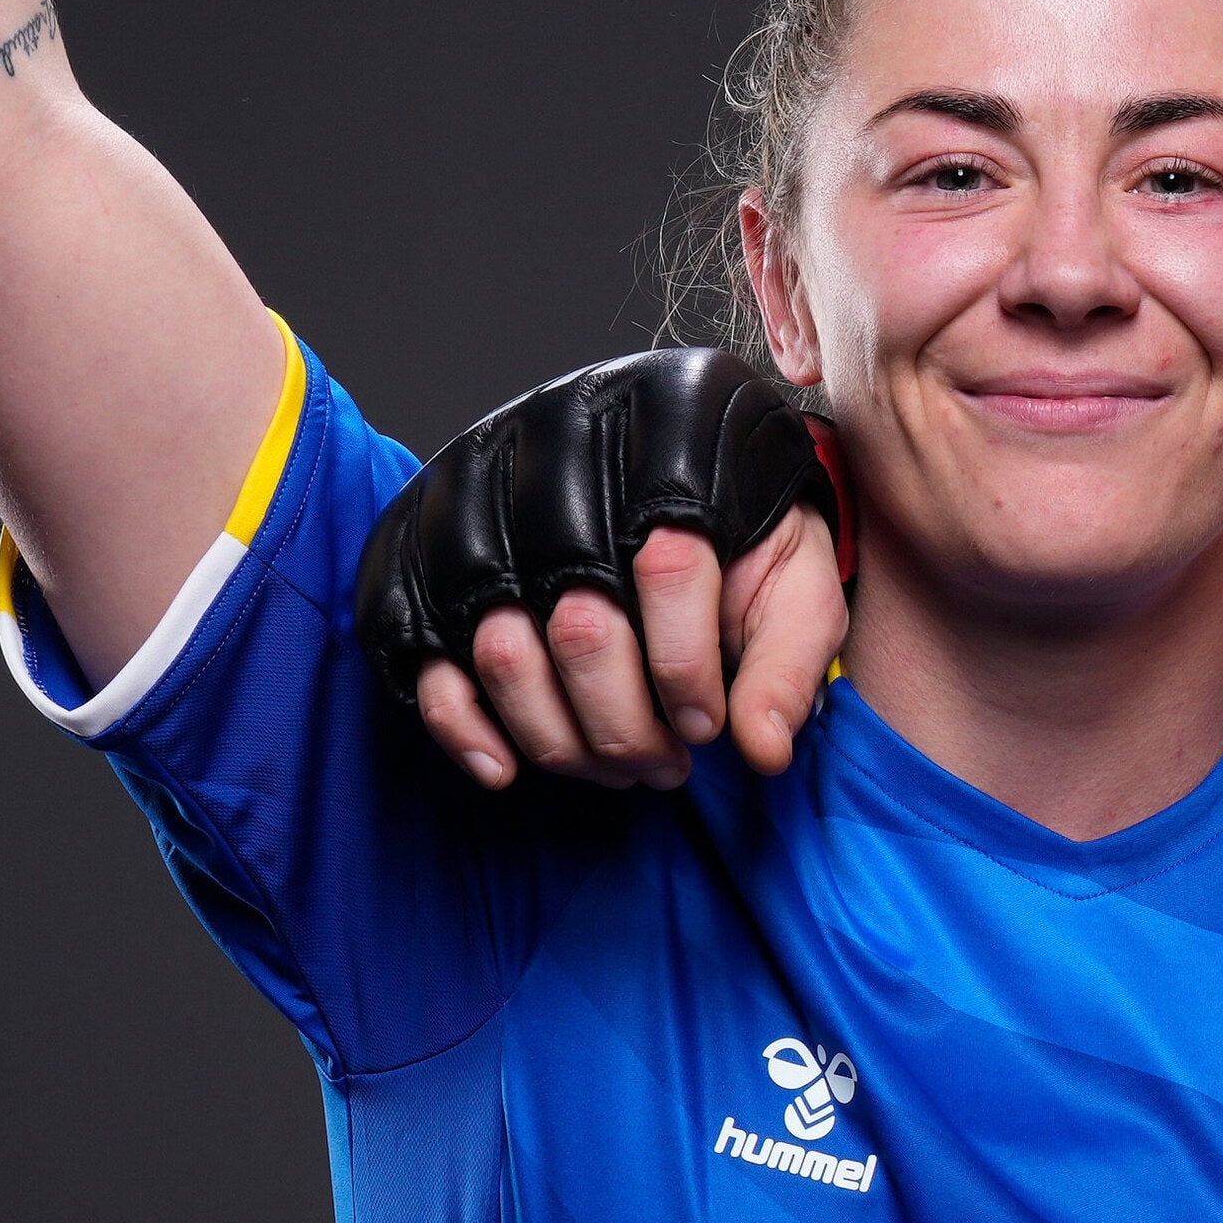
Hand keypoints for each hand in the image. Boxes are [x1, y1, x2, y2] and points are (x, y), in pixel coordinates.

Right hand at [415, 506, 847, 791]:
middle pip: (581, 628)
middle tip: (666, 765)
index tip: (708, 727)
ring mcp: (486, 510)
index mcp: (674, 453)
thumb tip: (763, 750)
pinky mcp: (431, 558)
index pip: (670, 570)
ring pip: (502, 651)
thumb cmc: (741, 538)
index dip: (690, 671)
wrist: (675, 478)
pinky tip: (506, 769)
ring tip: (617, 766)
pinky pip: (425, 653)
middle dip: (628, 729)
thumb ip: (789, 658)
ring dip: (560, 740)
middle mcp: (566, 466)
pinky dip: (461, 724)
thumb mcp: (797, 580)